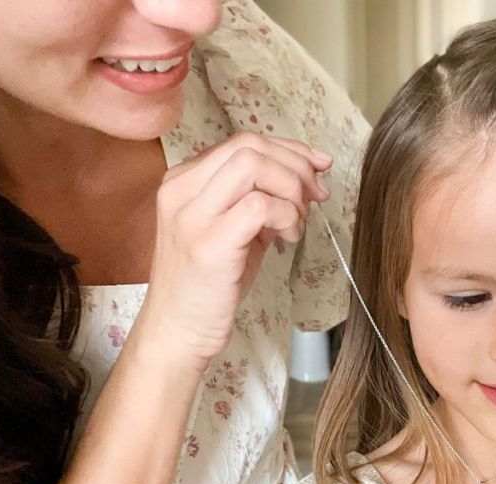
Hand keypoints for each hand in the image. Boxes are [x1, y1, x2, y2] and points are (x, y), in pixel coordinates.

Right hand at [136, 132, 331, 368]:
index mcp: (184, 181)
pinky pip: (258, 205)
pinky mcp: (208, 242)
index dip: (289, 150)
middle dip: (295, 166)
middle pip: (249, 146)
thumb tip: (308, 178)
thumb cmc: (209, 285)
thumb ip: (262, 200)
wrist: (178, 329)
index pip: (242, 142)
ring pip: (253, 164)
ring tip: (297, 221)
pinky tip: (288, 237)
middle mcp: (181, 189)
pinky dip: (285, 215)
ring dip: (290, 188)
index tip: (317, 169)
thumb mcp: (235, 231)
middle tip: (314, 198)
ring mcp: (191, 214)